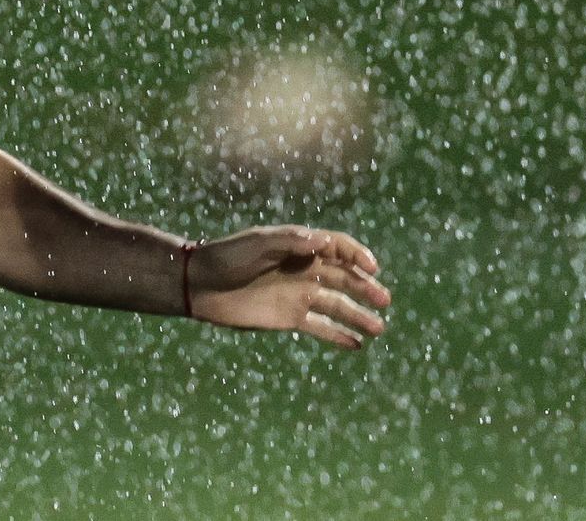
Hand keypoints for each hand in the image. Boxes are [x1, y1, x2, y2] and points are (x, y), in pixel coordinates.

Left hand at [186, 225, 389, 349]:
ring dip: (359, 315)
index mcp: (300, 246)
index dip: (358, 255)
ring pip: (337, 305)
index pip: (338, 247)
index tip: (372, 269)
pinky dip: (338, 335)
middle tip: (384, 300)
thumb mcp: (258, 242)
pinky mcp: (290, 317)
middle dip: (366, 287)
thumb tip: (322, 240)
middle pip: (344, 277)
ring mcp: (299, 295)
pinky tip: (356, 345)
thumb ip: (290, 241)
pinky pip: (320, 326)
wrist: (201, 285)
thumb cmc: (228, 257)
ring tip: (379, 328)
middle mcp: (305, 270)